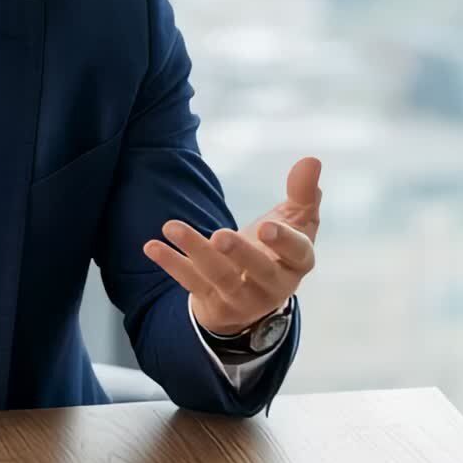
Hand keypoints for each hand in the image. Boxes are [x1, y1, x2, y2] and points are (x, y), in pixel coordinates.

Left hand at [142, 156, 321, 335]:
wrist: (253, 296)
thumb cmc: (278, 250)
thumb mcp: (296, 222)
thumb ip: (303, 192)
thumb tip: (312, 159)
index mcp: (297, 263)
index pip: (298, 254)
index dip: (284, 242)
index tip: (267, 227)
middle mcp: (272, 285)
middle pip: (259, 271)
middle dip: (240, 254)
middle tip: (220, 236)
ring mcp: (241, 297)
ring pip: (218, 276)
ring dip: (195, 251)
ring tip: (171, 227)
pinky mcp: (213, 302)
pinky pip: (190, 282)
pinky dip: (171, 263)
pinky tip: (151, 246)